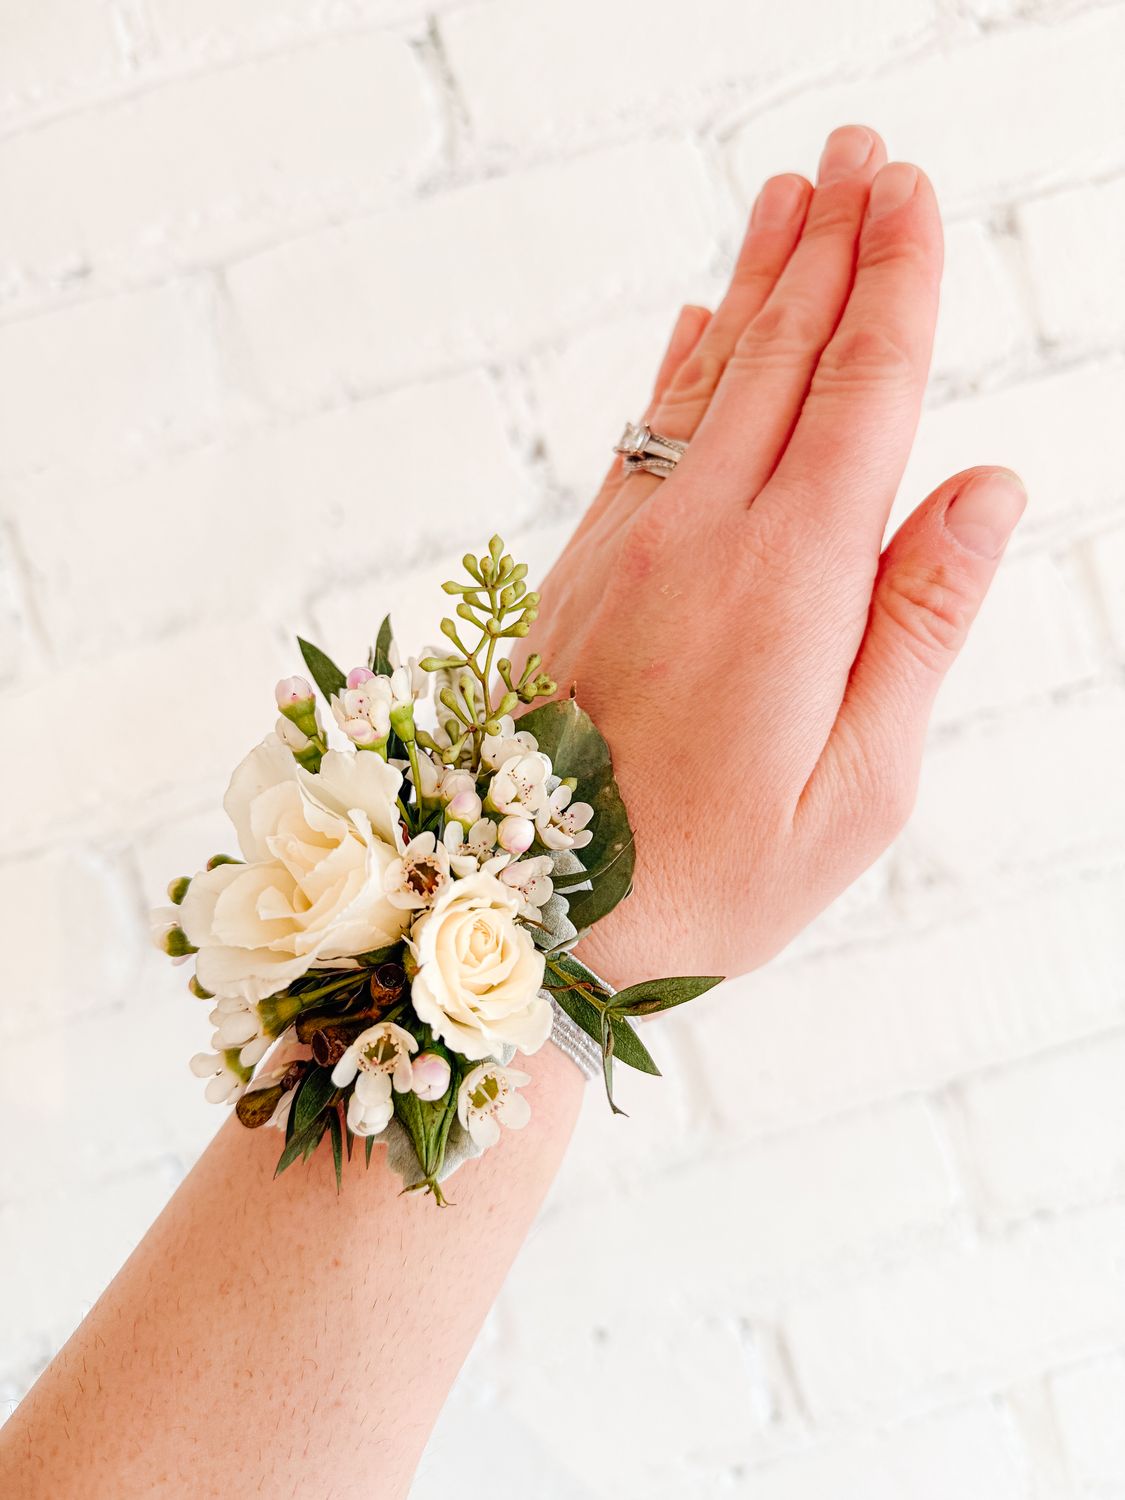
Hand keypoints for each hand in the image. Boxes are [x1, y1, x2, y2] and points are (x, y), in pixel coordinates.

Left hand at [521, 125, 1024, 983]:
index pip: (864, 394)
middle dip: (832, 241)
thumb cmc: (710, 876)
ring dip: (759, 277)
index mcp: (790, 585)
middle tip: (863, 148)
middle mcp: (702, 536)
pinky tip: (700, 316)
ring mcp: (630, 542)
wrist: (527, 914)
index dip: (896, 284)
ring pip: (708, 378)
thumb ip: (919, 625)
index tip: (916, 193)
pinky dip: (682, 364)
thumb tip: (986, 487)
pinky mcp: (583, 566)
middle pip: (783, 354)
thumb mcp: (856, 788)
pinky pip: (644, 434)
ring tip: (792, 190)